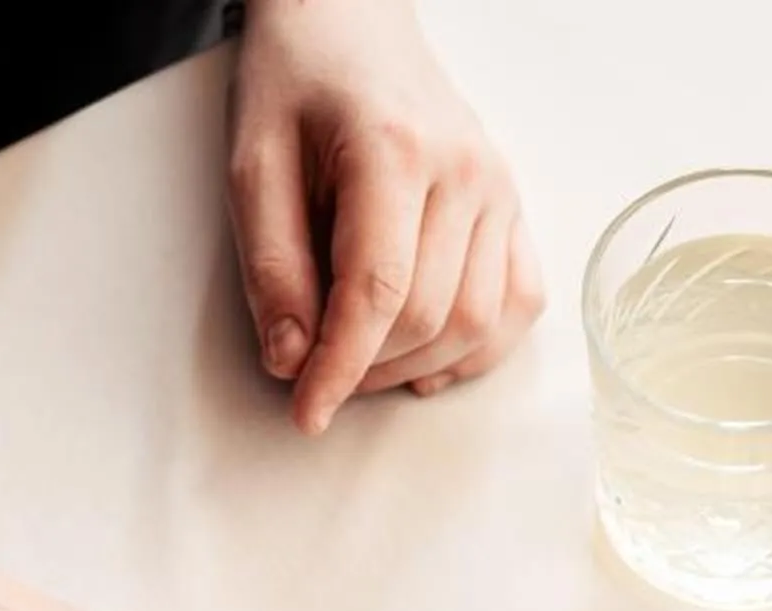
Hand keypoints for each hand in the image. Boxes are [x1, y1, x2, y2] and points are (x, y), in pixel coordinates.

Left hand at [228, 0, 544, 432]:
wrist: (350, 20)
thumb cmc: (298, 80)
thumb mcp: (253, 163)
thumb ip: (271, 264)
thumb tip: (294, 359)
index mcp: (395, 151)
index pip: (378, 293)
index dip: (341, 367)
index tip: (306, 411)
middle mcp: (466, 172)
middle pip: (428, 317)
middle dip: (367, 369)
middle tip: (315, 375)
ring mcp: (499, 189)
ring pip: (478, 323)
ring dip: (416, 366)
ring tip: (363, 363)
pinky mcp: (512, 205)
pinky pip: (518, 302)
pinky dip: (477, 348)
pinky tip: (428, 358)